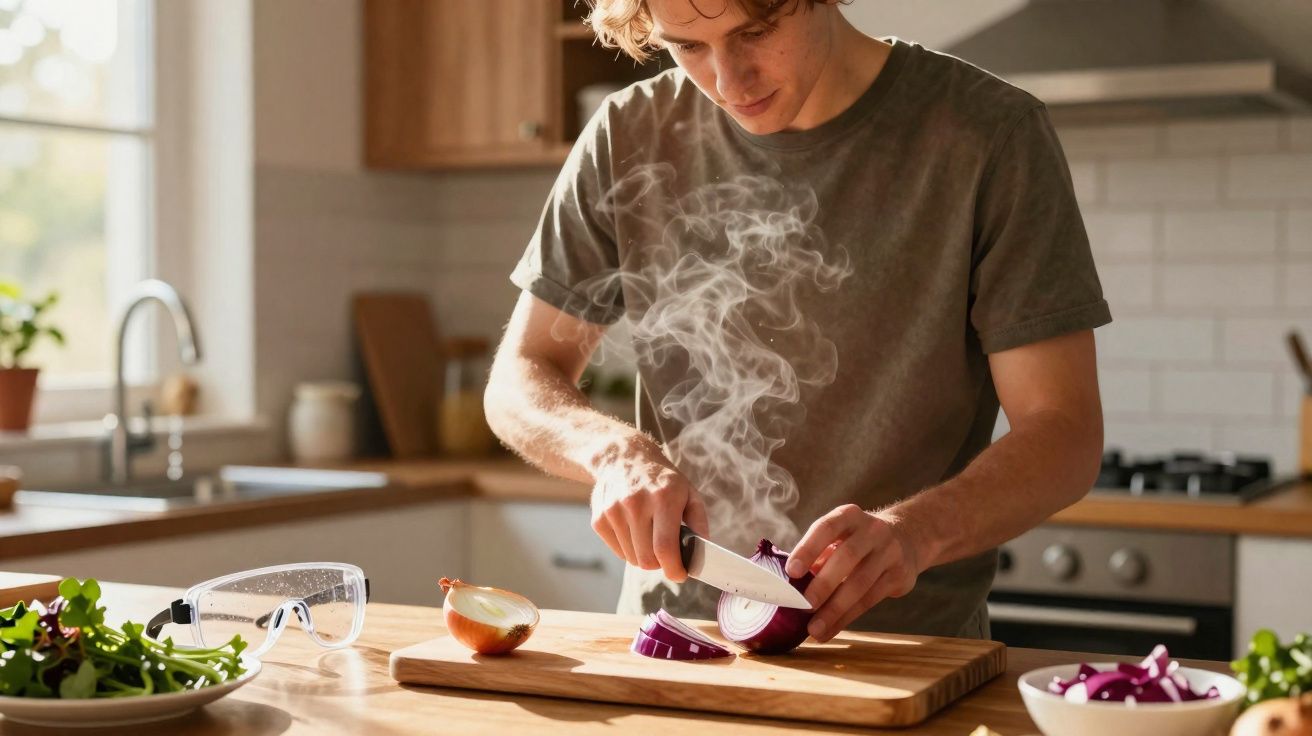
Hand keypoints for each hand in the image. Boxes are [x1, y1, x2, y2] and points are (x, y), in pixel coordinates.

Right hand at [589, 435, 709, 582]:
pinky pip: (618, 552)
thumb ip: (699, 520)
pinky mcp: (599, 519)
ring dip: (644, 555)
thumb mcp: (688, 491)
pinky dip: (629, 549)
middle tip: (666, 554)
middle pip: (646, 559)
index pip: (664, 547)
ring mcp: (613, 511)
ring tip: (649, 535)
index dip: (673, 569)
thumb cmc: (661, 480)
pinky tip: (633, 529)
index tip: (680, 575)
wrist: (623, 458)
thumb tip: (702, 549)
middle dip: (660, 564)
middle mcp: (635, 504)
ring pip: (632, 558)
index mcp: (663, 498)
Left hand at [785, 504, 924, 642]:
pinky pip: (870, 600)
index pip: (827, 528)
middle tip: (804, 605)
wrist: (907, 538)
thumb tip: (794, 586)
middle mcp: (872, 531)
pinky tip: (830, 629)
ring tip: (815, 629)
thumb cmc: (858, 541)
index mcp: (849, 516)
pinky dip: (847, 618)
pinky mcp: (899, 576)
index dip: (808, 549)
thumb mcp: (840, 537)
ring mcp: (889, 552)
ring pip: (860, 584)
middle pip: (847, 557)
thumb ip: (819, 555)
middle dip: (824, 584)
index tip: (792, 571)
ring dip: (835, 610)